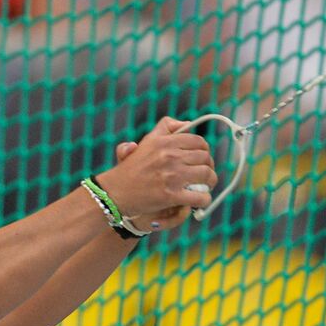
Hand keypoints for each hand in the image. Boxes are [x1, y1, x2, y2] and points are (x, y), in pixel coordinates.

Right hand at [96, 116, 216, 221]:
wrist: (115, 192)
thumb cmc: (132, 169)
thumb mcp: (147, 142)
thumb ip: (165, 128)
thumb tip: (187, 124)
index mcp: (164, 142)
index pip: (198, 142)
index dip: (204, 151)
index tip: (202, 159)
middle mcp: (169, 156)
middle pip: (205, 158)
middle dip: (209, 167)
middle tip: (205, 175)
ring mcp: (171, 175)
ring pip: (206, 175)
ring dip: (210, 183)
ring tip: (205, 187)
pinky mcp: (171, 195)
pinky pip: (199, 196)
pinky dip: (204, 200)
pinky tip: (200, 201)